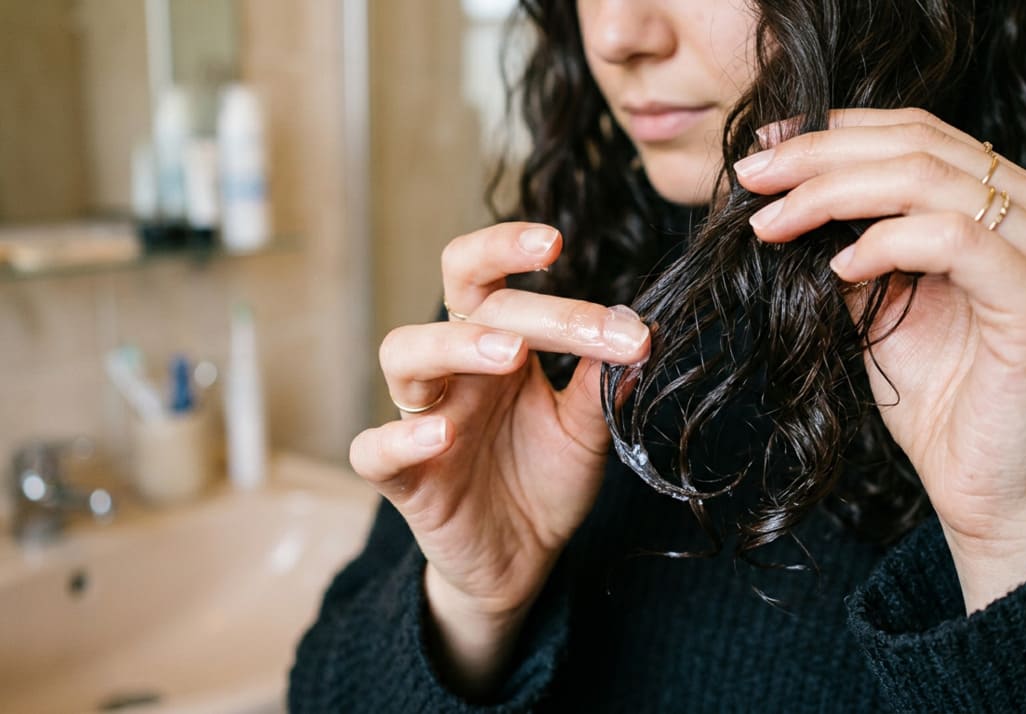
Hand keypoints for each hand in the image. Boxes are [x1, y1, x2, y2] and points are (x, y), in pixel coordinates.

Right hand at [348, 222, 649, 693]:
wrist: (523, 558)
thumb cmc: (546, 479)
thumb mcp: (587, 430)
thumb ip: (602, 383)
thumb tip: (644, 329)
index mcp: (496, 347)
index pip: (492, 281)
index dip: (511, 249)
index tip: (560, 243)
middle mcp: (454, 371)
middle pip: (458, 304)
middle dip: (512, 294)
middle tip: (574, 309)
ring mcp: (421, 419)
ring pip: (403, 355)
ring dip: (454, 345)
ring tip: (510, 355)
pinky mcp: (403, 479)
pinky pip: (374, 449)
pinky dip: (400, 436)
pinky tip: (441, 433)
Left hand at [737, 108, 1025, 611]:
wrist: (991, 492)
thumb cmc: (943, 404)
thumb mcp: (883, 305)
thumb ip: (854, 243)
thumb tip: (784, 191)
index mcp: (1018, 203)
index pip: (921, 133)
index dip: (836, 131)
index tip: (763, 147)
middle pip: (920, 145)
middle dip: (820, 155)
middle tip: (750, 174)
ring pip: (931, 180)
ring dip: (833, 193)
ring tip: (772, 222)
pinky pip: (954, 238)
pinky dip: (885, 243)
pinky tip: (838, 267)